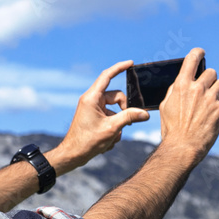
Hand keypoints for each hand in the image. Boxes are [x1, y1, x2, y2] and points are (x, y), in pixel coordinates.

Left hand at [49, 60, 150, 174]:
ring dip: (117, 125)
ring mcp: (92, 109)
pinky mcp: (94, 118)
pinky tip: (106, 142)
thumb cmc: (87, 141)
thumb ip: (129, 117)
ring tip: (110, 138)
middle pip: (116, 98)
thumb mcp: (112, 129)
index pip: (107, 76)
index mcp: (92, 98)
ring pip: (115, 111)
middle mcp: (91, 100)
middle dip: (124, 111)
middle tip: (126, 125)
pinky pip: (110, 118)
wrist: (72, 155)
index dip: (119, 68)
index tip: (130, 63)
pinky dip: (112, 129)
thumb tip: (145, 113)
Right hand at [157, 48, 218, 165]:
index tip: (201, 53)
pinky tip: (218, 115)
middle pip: (211, 72)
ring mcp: (211, 99)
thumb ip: (175, 91)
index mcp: (181, 85)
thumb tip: (182, 82)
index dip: (198, 53)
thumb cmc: (171, 129)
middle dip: (210, 80)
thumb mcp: (166, 106)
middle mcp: (197, 88)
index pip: (192, 59)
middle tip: (206, 90)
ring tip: (212, 102)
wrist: (183, 147)